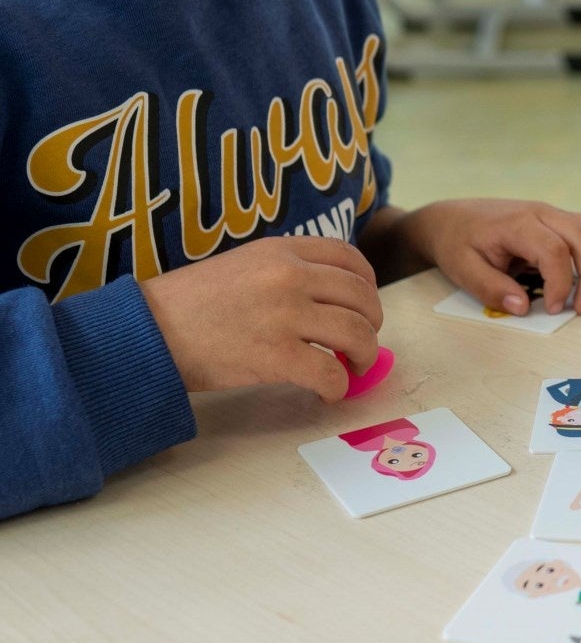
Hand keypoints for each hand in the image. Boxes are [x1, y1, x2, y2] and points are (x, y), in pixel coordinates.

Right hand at [140, 237, 382, 402]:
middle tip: (363, 342)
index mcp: (283, 250)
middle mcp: (290, 276)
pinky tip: (329, 391)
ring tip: (354, 367)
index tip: (365, 304)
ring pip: (355, 333)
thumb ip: (288, 271)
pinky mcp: (274, 355)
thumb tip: (333, 299)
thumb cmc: (192, 303)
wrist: (148, 330)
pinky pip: (329, 373)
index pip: (350, 259)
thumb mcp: (245, 264)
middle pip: (361, 297)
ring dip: (364, 354)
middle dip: (371, 323)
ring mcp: (284, 314)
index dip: (368, 285)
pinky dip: (338, 386)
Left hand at [398, 199, 580, 315]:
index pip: (553, 250)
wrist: (453, 217)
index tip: (552, 309)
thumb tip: (522, 307)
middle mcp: (543, 213)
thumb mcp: (463, 269)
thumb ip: (491, 288)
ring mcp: (555, 214)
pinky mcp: (561, 220)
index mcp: (518, 224)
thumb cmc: (458, 242)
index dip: (560, 283)